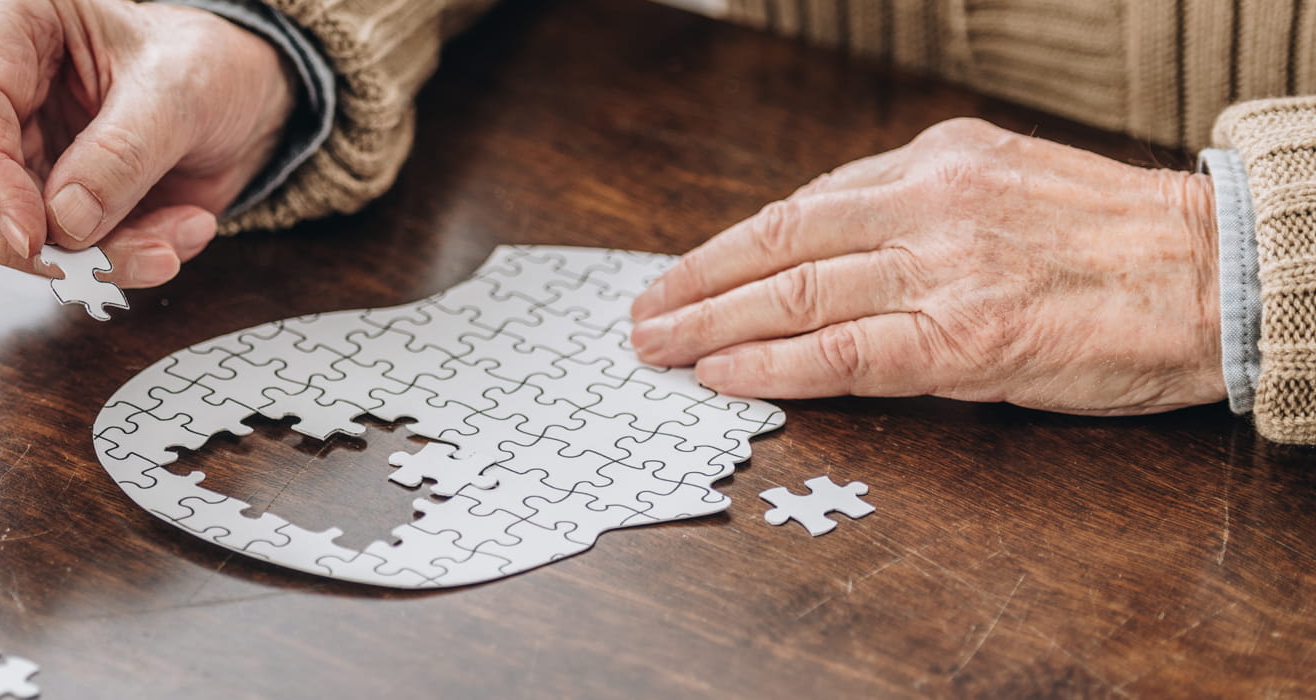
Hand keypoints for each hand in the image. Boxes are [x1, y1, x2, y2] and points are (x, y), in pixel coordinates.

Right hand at [0, 0, 295, 286]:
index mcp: (11, 25)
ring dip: (89, 257)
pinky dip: (114, 260)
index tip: (33, 235)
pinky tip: (173, 235)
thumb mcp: (179, 92)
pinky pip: (55, 251)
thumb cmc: (203, 64)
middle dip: (21, 235)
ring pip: (3, 228)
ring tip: (167, 246)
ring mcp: (11, 147)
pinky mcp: (40, 198)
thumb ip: (123, 153)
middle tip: (90, 266)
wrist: (240, 98)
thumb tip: (65, 220)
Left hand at [630, 118, 1223, 415]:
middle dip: (696, 283)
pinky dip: (771, 366)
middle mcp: (928, 204)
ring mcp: (942, 270)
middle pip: (778, 244)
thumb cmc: (1116, 241)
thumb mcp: (1007, 184)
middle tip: (643, 315)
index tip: (683, 272)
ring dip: (710, 325)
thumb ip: (919, 206)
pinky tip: (724, 375)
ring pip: (794, 295)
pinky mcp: (964, 338)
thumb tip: (828, 245)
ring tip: (659, 348)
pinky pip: (843, 354)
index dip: (729, 246)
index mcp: (936, 160)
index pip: (802, 204)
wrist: (1217, 273)